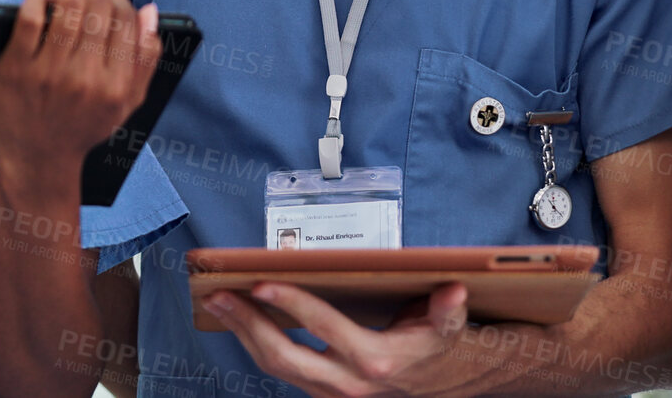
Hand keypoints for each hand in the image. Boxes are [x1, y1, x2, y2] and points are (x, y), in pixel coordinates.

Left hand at [0, 0, 158, 173]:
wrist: (37, 160)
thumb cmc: (82, 127)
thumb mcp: (125, 104)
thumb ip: (146, 61)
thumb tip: (150, 13)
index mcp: (116, 86)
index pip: (126, 21)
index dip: (120, 3)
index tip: (110, 3)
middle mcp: (86, 78)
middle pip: (99, 9)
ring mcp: (50, 72)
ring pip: (67, 7)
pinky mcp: (17, 68)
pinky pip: (30, 18)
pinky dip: (37, 1)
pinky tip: (40, 3)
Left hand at [203, 282, 468, 397]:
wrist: (434, 383)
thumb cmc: (432, 346)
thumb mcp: (445, 328)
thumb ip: (446, 311)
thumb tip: (453, 290)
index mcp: (374, 362)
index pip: (323, 328)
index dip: (291, 304)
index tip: (262, 284)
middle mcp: (347, 383)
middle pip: (284, 355)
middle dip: (247, 323)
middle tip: (218, 294)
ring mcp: (328, 391)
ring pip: (274, 365)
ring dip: (242, 332)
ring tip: (218, 301)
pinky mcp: (318, 391)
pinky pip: (277, 368)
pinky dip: (253, 343)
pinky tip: (237, 318)